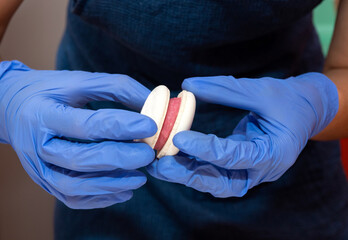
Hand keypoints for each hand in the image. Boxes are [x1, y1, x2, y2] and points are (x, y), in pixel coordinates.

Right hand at [0, 61, 156, 208]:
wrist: (12, 107)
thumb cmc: (50, 91)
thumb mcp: (79, 81)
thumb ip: (117, 88)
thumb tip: (154, 102)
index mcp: (44, 114)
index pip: (86, 125)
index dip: (121, 126)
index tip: (151, 125)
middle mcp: (37, 145)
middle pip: (79, 159)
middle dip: (119, 158)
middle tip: (148, 154)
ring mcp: (38, 168)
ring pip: (74, 186)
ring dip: (111, 184)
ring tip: (141, 177)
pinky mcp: (45, 181)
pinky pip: (72, 197)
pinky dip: (100, 197)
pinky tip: (125, 190)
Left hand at [147, 73, 337, 196]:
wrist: (306, 110)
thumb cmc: (288, 100)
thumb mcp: (261, 90)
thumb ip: (225, 89)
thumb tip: (186, 86)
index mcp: (274, 154)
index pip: (235, 157)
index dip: (206, 148)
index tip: (179, 137)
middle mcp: (262, 170)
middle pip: (223, 183)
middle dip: (190, 175)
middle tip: (161, 165)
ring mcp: (251, 172)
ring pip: (216, 183)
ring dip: (187, 175)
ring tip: (159, 165)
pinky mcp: (241, 168)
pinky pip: (215, 173)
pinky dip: (194, 167)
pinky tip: (172, 157)